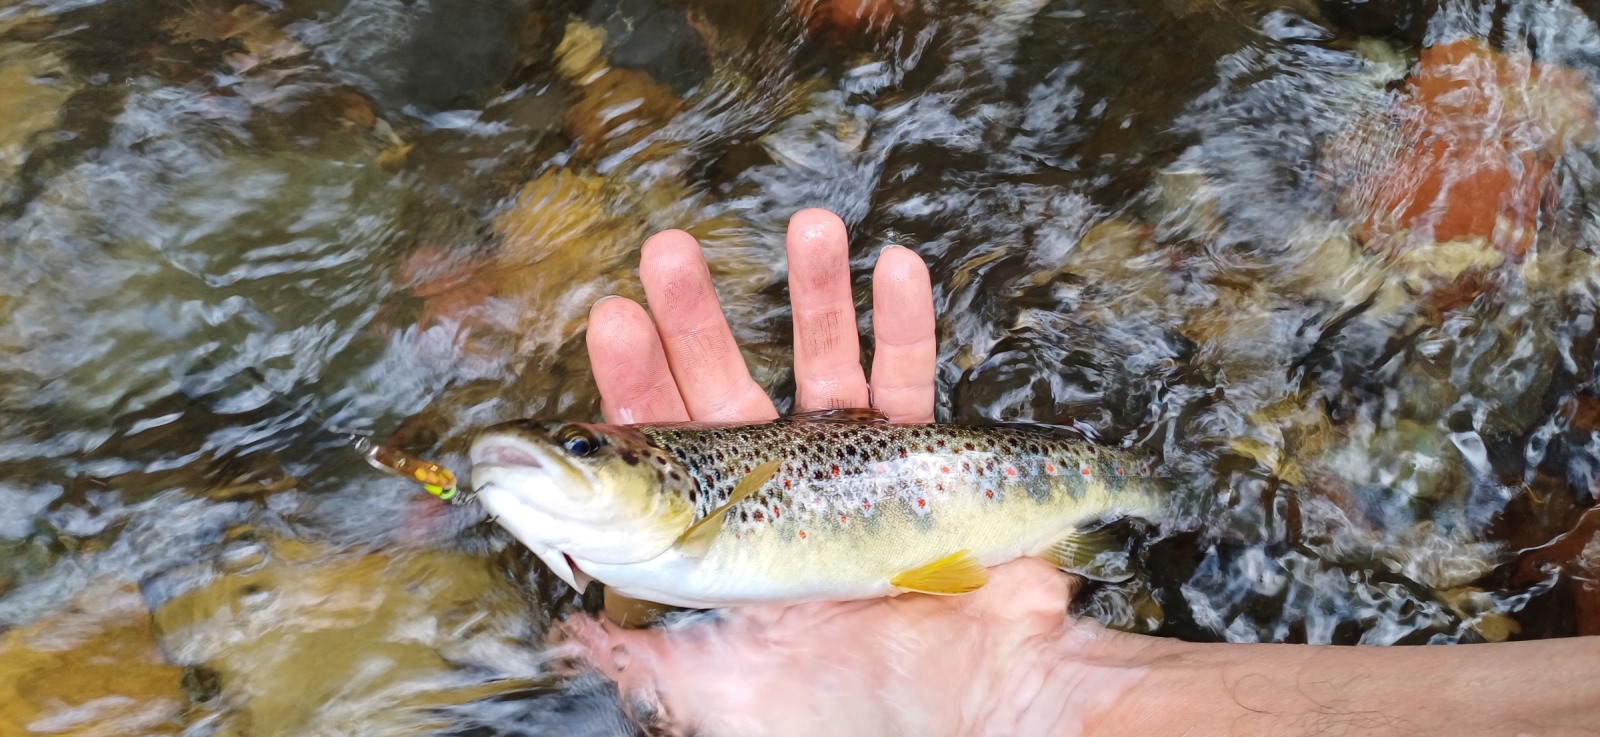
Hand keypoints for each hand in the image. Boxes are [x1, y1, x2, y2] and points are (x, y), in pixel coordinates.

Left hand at [575, 209, 1104, 735]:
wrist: (977, 713)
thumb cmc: (848, 711)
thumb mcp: (724, 692)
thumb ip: (647, 659)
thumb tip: (566, 624)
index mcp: (723, 542)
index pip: (665, 448)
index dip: (639, 382)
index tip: (614, 314)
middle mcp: (779, 497)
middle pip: (728, 388)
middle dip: (697, 317)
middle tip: (669, 249)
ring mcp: (853, 474)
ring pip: (824, 366)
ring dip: (813, 293)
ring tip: (809, 221)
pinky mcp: (922, 469)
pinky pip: (914, 385)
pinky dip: (906, 324)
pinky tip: (896, 267)